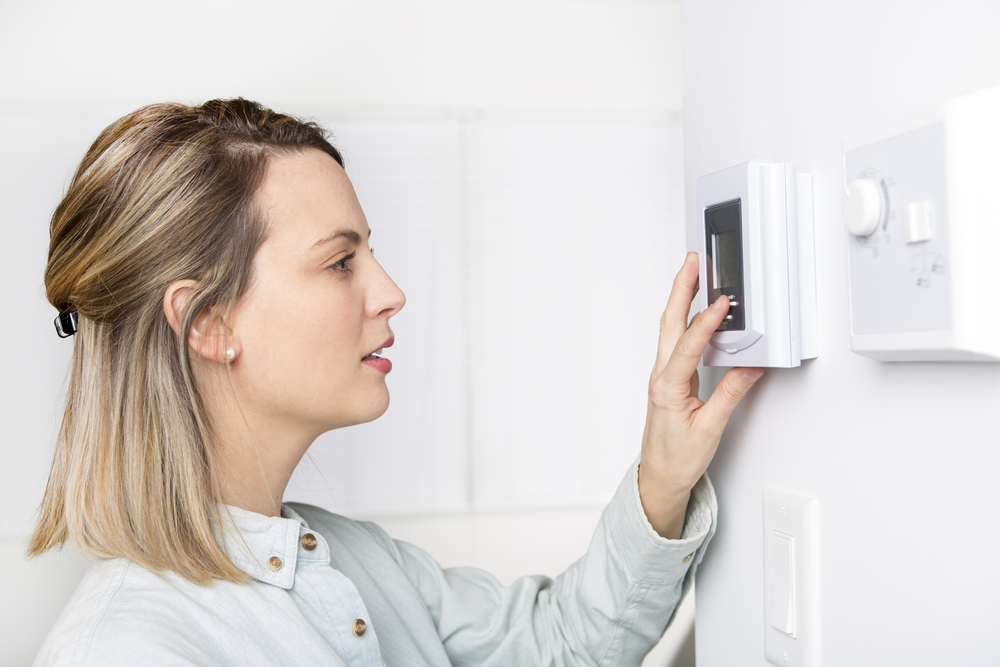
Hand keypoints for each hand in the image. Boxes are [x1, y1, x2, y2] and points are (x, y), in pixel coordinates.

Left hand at [637, 251, 762, 538]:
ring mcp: (662, 377)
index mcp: (667, 389)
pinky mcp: (669, 379)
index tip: (720, 303)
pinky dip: (685, 320)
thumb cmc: (677, 459)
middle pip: (669, 324)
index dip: (706, 323)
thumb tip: (750, 368)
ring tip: (692, 274)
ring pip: (669, 329)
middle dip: (680, 290)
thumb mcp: (710, 430)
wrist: (659, 477)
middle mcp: (660, 378)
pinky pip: (675, 342)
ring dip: (680, 300)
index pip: (688, 347)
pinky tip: (696, 311)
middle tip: (692, 263)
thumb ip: (730, 395)